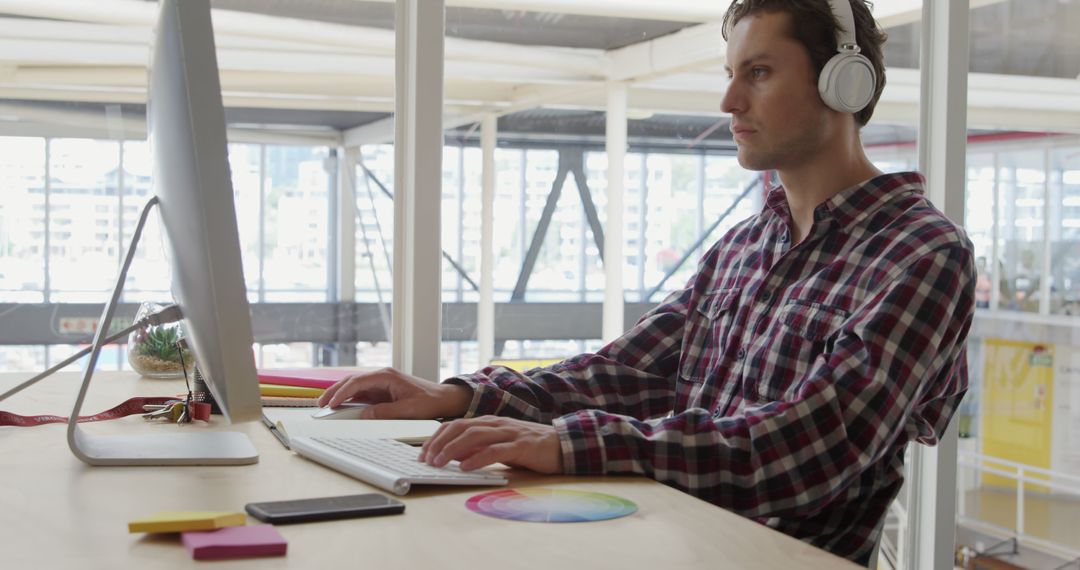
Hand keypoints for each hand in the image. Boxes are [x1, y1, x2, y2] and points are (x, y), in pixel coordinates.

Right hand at [316, 367, 472, 419]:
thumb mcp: (408, 409)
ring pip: (354, 386)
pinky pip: (361, 393)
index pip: (358, 382)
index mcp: (387, 376)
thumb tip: (364, 415)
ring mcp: (380, 383)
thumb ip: (386, 412)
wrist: (443, 398)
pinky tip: (340, 406)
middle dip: (334, 391)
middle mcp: (381, 376)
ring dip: (339, 394)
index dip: (342, 392)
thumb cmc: (429, 401)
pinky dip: (349, 398)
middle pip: (351, 381)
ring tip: (325, 405)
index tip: (332, 403)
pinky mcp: (382, 391)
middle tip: (321, 404)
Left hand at [418, 415, 563, 473]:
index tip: (423, 452)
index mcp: (489, 422)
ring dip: (452, 450)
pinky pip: (495, 450)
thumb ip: (478, 448)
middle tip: (426, 459)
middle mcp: (496, 424)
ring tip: (439, 463)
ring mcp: (509, 433)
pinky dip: (477, 458)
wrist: (562, 444)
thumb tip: (453, 456)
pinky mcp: (520, 445)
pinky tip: (466, 467)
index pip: (456, 425)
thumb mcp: (499, 446)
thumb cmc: (529, 447)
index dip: (437, 437)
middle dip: (440, 443)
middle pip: (460, 428)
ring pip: (474, 436)